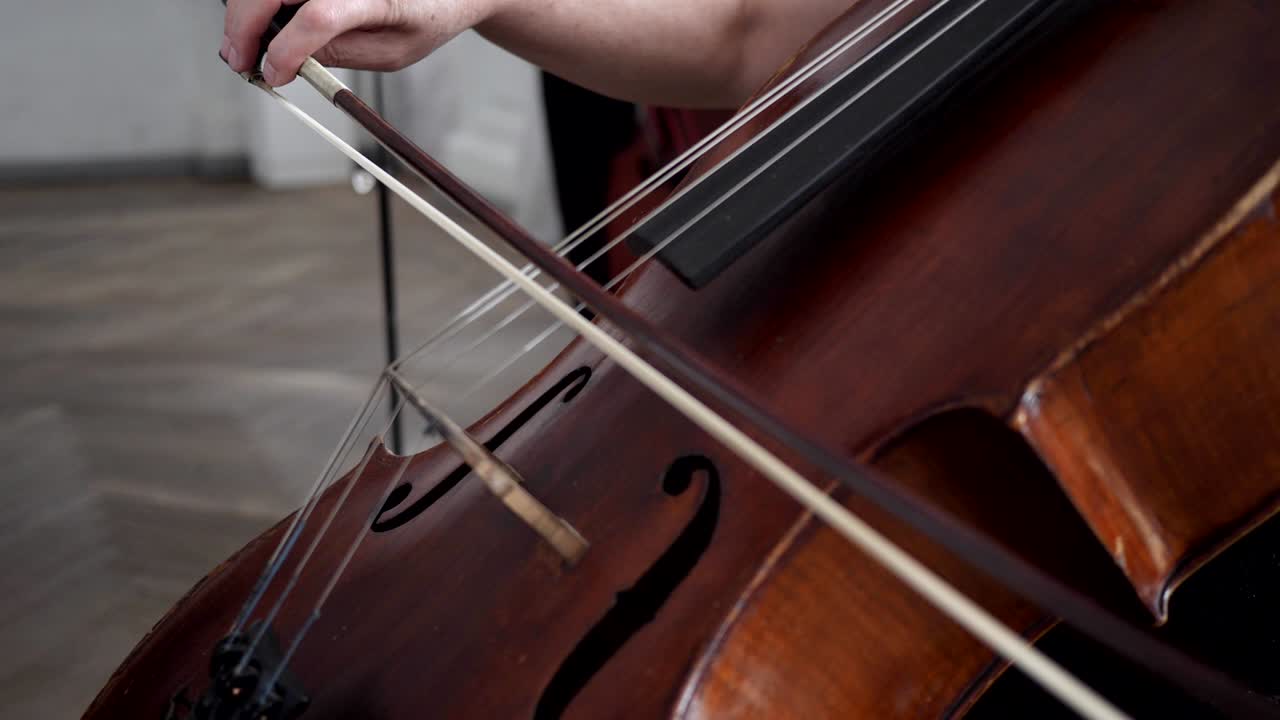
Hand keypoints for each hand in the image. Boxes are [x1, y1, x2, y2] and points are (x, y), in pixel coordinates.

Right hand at [221, 0, 496, 85]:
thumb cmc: (426, 15)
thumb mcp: (393, 51)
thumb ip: (343, 54)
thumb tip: (292, 63)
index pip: (320, 17)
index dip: (287, 50)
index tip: (272, 75)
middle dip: (245, 26)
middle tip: (239, 61)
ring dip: (245, 12)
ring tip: (245, 47)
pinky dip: (259, 0)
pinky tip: (260, 23)